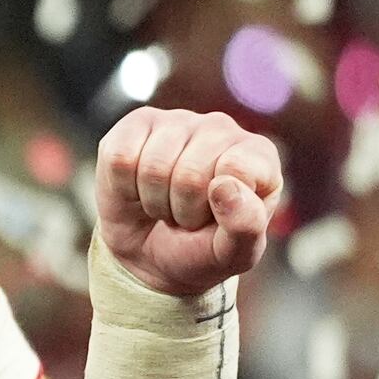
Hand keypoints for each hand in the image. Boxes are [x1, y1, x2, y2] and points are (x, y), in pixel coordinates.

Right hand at [93, 106, 283, 296]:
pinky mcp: (138, 123)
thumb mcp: (233, 254)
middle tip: (184, 217)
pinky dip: (123, 186)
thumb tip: (226, 186)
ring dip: (153, 200)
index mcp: (258, 155)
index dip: (216, 205)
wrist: (150, 256)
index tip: (215, 218)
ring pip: (153, 165)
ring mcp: (178, 121)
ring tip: (164, 204)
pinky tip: (137, 188)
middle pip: (190, 172)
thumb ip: (245, 226)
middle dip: (180, 209)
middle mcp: (221, 129)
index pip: (236, 167)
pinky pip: (120, 155)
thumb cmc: (200, 251)